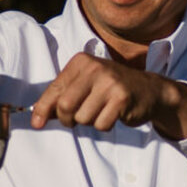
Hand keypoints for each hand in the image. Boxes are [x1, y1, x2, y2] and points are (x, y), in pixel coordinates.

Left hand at [31, 53, 186, 138]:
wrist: (150, 90)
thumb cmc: (111, 89)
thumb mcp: (85, 85)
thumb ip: (61, 97)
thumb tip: (36, 118)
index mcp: (81, 61)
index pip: (54, 90)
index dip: (43, 109)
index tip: (36, 124)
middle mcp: (94, 68)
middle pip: (65, 107)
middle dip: (68, 119)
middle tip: (77, 119)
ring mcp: (110, 82)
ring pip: (83, 118)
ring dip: (90, 122)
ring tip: (102, 111)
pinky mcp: (122, 98)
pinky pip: (101, 124)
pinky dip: (105, 125)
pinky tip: (114, 114)